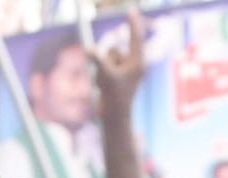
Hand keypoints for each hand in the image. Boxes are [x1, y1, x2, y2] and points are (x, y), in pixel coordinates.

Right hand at [90, 6, 145, 120]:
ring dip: (102, 71)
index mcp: (138, 64)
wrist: (114, 117)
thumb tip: (89, 48)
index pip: (135, 38)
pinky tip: (104, 88)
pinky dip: (100, 76)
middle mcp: (132, 65)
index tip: (131, 9)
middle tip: (110, 80)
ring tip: (106, 85)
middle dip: (106, 62)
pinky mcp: (115, 76)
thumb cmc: (115, 98)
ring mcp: (123, 71)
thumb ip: (98, 61)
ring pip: (106, 58)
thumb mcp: (106, 76)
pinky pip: (103, 66)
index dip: (132, 23)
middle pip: (113, 51)